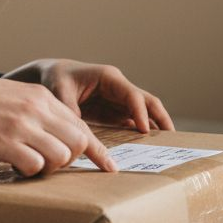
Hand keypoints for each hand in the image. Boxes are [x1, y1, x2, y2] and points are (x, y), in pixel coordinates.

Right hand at [0, 68, 116, 176]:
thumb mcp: (16, 95)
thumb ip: (39, 111)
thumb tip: (58, 135)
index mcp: (42, 97)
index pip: (81, 125)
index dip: (96, 149)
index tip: (108, 166)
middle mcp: (37, 109)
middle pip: (78, 143)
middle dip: (71, 160)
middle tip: (50, 163)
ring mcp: (23, 126)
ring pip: (61, 157)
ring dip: (50, 168)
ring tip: (29, 164)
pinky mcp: (6, 143)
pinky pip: (35, 166)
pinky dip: (29, 171)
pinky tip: (14, 165)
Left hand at [3, 59, 174, 132]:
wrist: (50, 75)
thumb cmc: (55, 79)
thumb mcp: (60, 93)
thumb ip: (71, 111)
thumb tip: (81, 133)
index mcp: (109, 78)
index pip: (132, 95)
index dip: (140, 112)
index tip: (145, 131)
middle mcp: (118, 87)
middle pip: (148, 101)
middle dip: (160, 118)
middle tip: (172, 138)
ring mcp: (118, 99)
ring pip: (144, 112)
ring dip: (155, 126)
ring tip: (167, 145)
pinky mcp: (114, 110)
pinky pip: (132, 121)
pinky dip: (141, 132)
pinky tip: (147, 147)